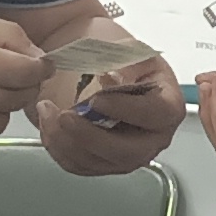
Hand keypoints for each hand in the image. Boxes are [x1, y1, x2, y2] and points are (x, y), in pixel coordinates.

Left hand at [33, 51, 181, 175]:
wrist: (102, 67)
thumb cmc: (120, 58)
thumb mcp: (129, 49)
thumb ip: (124, 62)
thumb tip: (111, 79)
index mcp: (167, 105)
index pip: (156, 114)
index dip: (126, 109)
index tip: (97, 99)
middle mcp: (152, 137)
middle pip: (128, 151)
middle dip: (91, 136)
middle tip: (65, 116)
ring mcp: (128, 154)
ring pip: (99, 162)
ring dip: (67, 141)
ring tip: (47, 112)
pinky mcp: (104, 163)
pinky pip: (79, 165)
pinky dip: (58, 148)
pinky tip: (48, 124)